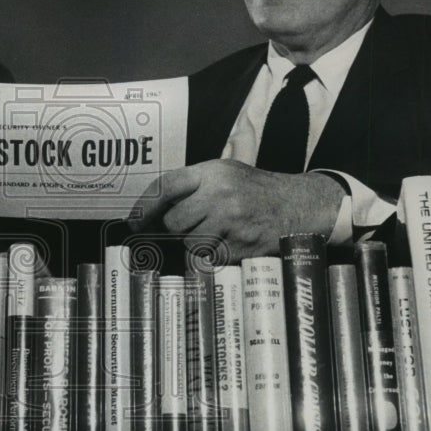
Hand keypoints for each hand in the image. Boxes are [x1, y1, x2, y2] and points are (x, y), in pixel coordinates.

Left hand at [129, 159, 343, 261]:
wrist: (297, 204)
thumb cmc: (254, 189)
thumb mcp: (225, 173)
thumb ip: (192, 184)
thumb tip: (152, 207)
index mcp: (212, 172)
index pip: (165, 187)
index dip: (144, 206)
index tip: (134, 221)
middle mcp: (220, 195)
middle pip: (174, 222)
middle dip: (179, 227)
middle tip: (195, 222)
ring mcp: (231, 222)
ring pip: (191, 243)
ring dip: (198, 242)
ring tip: (218, 230)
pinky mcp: (242, 246)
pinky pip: (211, 258)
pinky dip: (215, 254)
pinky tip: (231, 241)